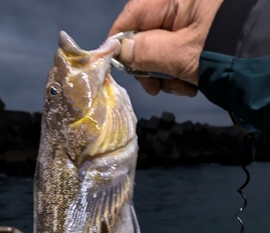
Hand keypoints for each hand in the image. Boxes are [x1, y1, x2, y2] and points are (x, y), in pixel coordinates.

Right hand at [108, 0, 223, 96]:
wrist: (264, 64)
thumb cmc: (222, 50)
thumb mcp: (180, 53)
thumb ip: (144, 51)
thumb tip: (119, 52)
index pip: (133, 14)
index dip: (120, 40)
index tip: (116, 64)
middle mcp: (182, 9)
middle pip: (146, 36)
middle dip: (148, 65)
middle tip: (154, 86)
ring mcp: (192, 26)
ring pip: (161, 52)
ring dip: (165, 75)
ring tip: (181, 86)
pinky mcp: (199, 43)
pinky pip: (177, 59)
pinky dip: (179, 76)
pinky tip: (191, 85)